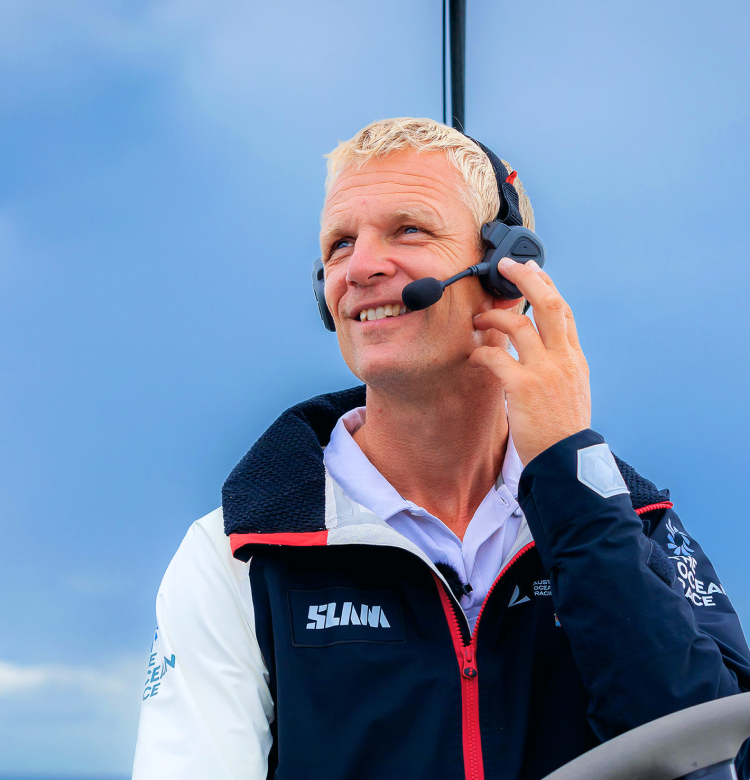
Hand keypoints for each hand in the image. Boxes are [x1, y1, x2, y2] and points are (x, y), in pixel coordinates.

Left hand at [469, 258, 590, 466]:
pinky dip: (482, 351)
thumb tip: (539, 347)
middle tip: (507, 266)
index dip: (547, 286)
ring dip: (493, 316)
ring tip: (478, 318)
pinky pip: (496, 356)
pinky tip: (474, 354)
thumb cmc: (563, 428)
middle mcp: (563, 359)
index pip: (564, 311)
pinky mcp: (523, 387)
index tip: (532, 271)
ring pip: (518, 324)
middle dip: (527, 278)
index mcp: (575, 359)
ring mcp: (544, 371)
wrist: (566, 461)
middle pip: (548, 303)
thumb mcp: (572, 391)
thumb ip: (558, 365)